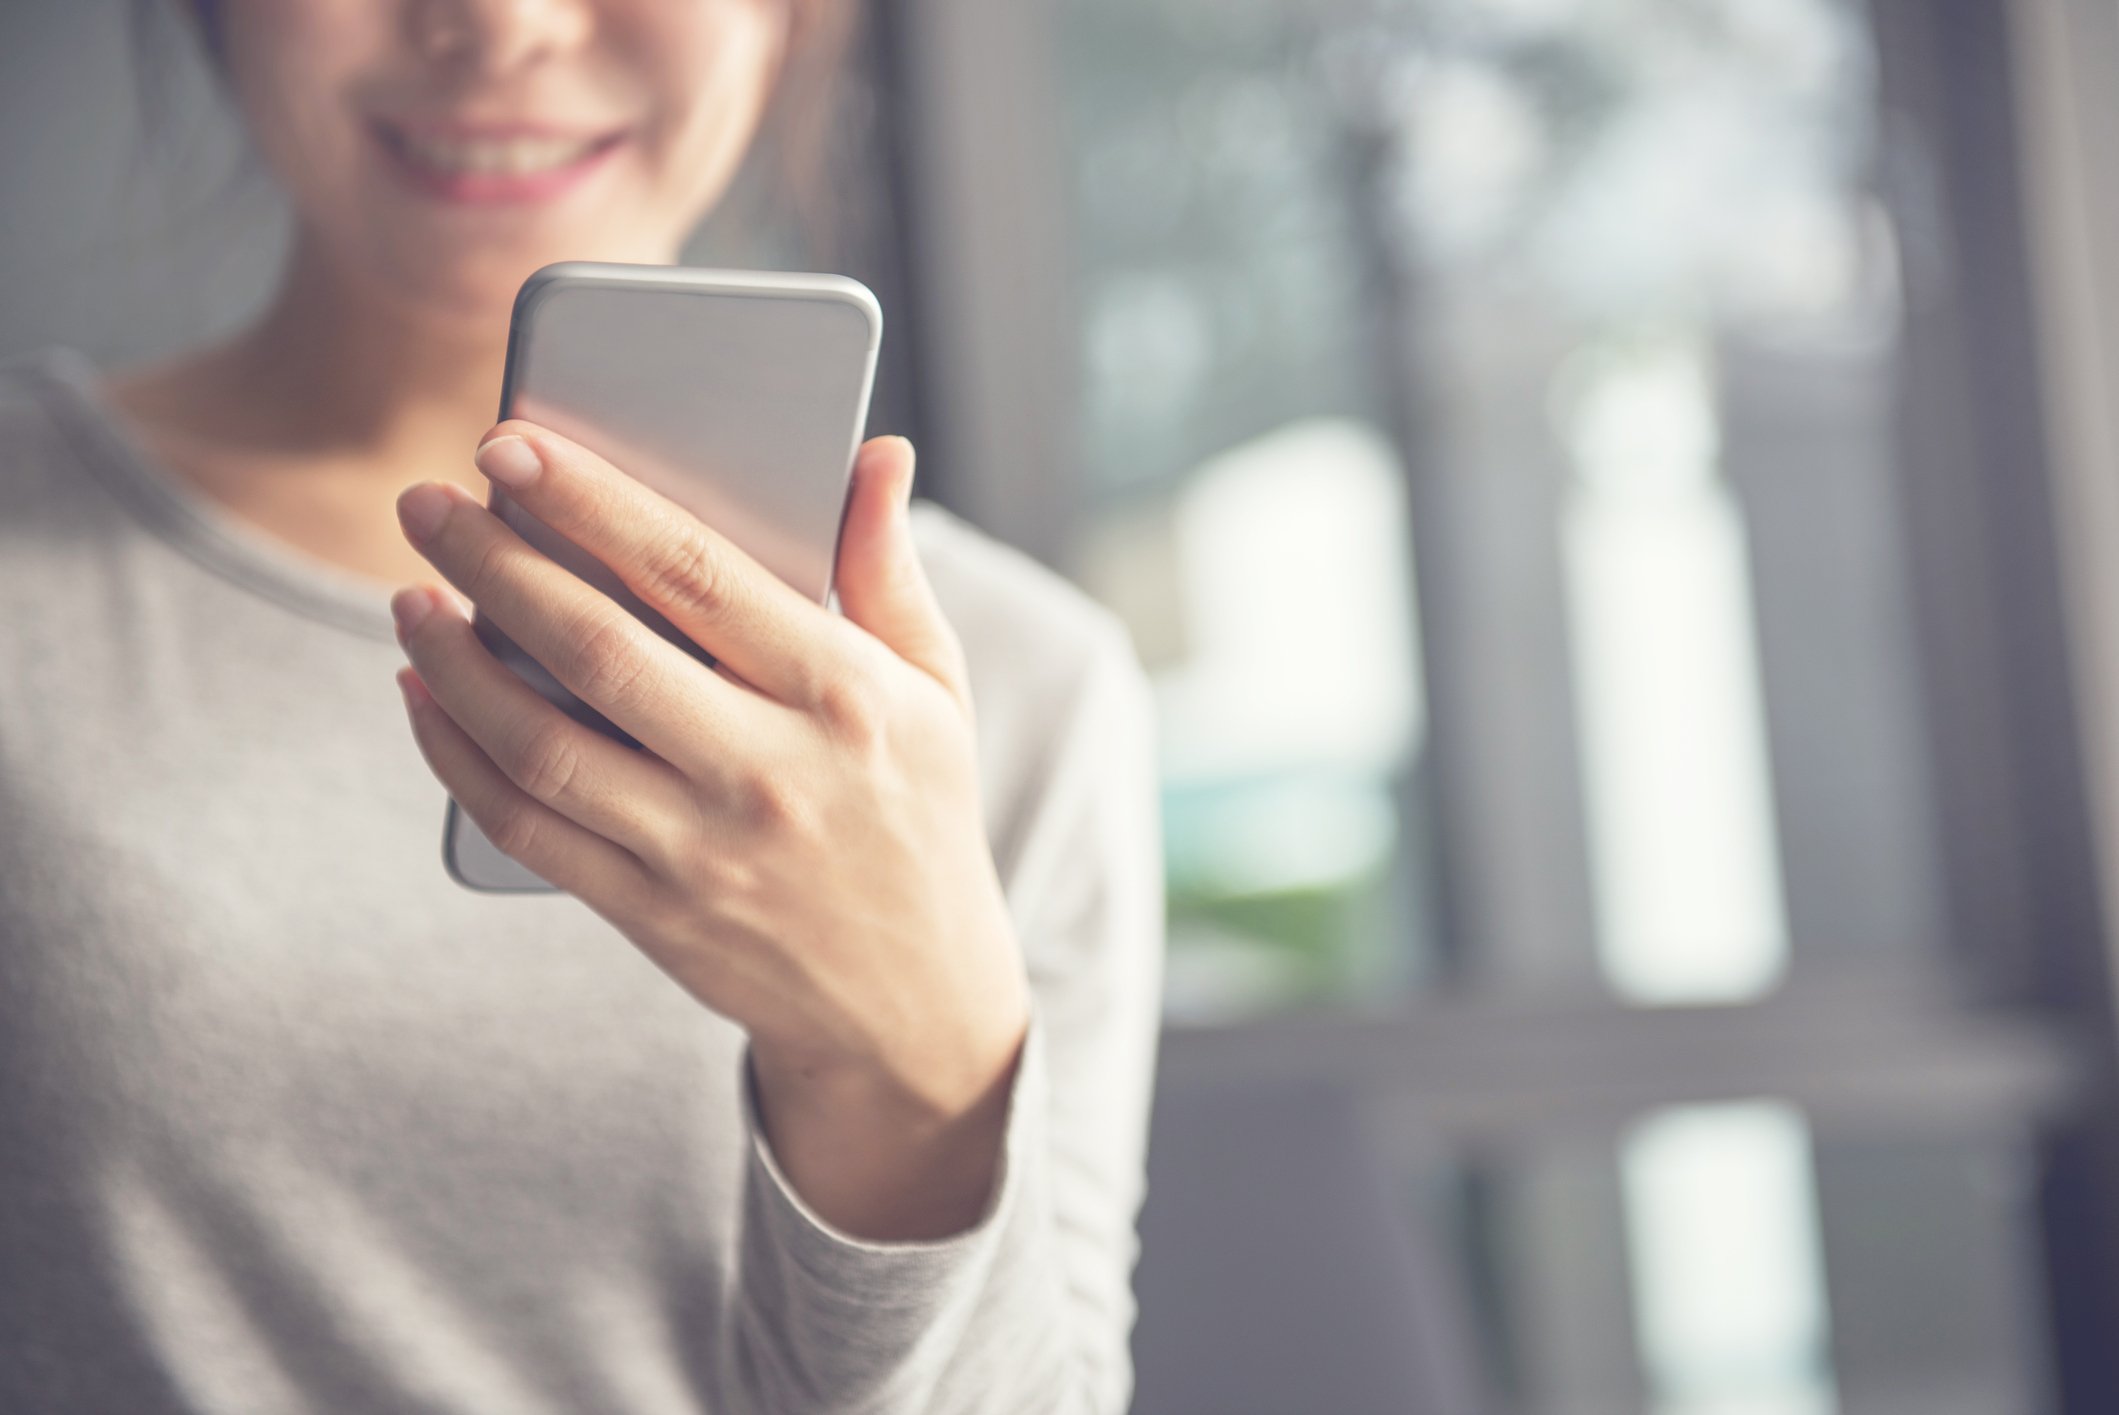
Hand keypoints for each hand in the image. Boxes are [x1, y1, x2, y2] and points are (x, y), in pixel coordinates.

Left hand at [389, 421, 1030, 1239]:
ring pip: (542, 742)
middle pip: (597, 649)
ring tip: (409, 595)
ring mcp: (705, 852)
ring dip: (454, 662)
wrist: (912, 1003)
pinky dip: (457, 757)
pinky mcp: (653, 914)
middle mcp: (772, 773)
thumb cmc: (917, 815)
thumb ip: (889, 568)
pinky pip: (526, 828)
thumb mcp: (934, 690)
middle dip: (492, 563)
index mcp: (844, 694)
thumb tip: (879, 452)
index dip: (592, 502)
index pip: (696, 573)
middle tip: (423, 503)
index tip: (510, 444)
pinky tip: (423, 696)